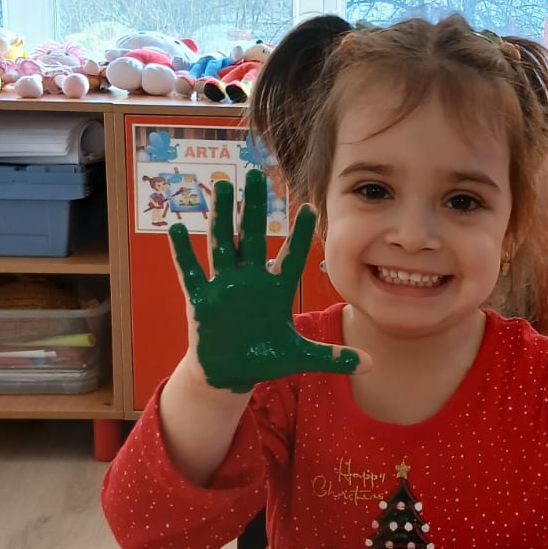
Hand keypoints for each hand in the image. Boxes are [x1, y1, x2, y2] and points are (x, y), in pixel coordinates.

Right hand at [169, 170, 364, 393]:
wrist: (230, 374)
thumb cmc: (264, 359)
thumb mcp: (300, 357)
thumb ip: (332, 357)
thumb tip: (370, 363)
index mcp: (276, 290)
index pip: (291, 256)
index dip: (300, 235)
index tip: (310, 208)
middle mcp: (250, 281)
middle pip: (252, 237)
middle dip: (254, 207)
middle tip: (256, 174)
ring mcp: (224, 287)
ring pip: (222, 244)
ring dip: (221, 217)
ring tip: (222, 187)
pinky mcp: (200, 300)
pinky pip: (190, 272)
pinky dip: (183, 253)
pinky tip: (178, 229)